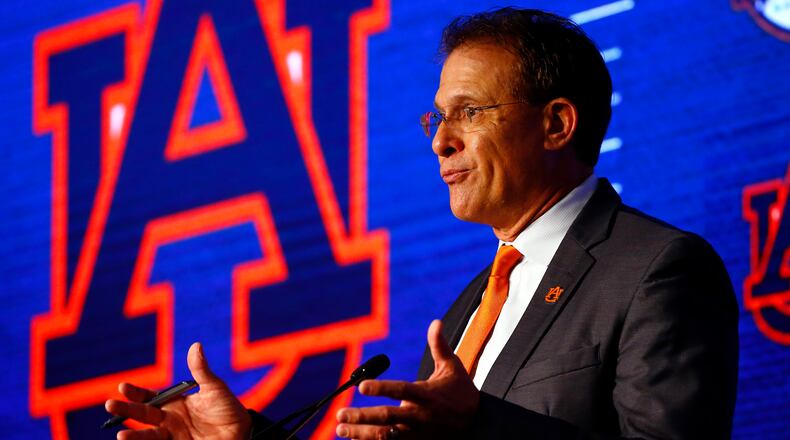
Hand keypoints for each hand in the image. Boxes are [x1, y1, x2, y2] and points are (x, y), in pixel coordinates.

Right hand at [105, 342, 250, 439]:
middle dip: (126, 410)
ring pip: (148, 436)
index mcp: (174, 403)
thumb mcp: (214, 388)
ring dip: (134, 436)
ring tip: (120, 435)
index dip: (135, 393)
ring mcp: (172, 436)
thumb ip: (201, 370)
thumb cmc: (228, 408)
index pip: (149, 397)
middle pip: (143, 415)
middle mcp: (169, 420)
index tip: (122, 387)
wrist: (242, 432)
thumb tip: (195, 345)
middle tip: (110, 404)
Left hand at [335, 320, 478, 438]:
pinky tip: (355, 439)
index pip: (400, 390)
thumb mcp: (452, 366)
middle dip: (362, 417)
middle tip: (341, 414)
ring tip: (340, 429)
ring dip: (361, 433)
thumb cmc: (461, 391)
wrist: (479, 423)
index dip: (381, 388)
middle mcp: (419, 415)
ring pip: (385, 435)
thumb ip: (439, 345)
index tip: (361, 386)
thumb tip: (436, 322)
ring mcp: (417, 432)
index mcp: (426, 394)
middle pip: (387, 417)